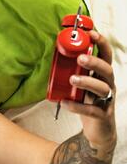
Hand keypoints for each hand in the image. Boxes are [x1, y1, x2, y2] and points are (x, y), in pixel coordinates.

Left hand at [61, 30, 116, 151]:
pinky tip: (64, 102)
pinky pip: (91, 110)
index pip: (106, 55)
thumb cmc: (87, 103)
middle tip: (80, 58)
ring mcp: (107, 100)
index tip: (91, 33)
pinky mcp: (102, 115)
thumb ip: (73, 70)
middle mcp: (108, 85)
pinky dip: (77, 107)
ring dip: (87, 82)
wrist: (97, 131)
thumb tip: (55, 52)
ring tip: (72, 79)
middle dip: (95, 62)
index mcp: (102, 75)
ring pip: (102, 89)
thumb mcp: (81, 84)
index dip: (101, 43)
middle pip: (107, 70)